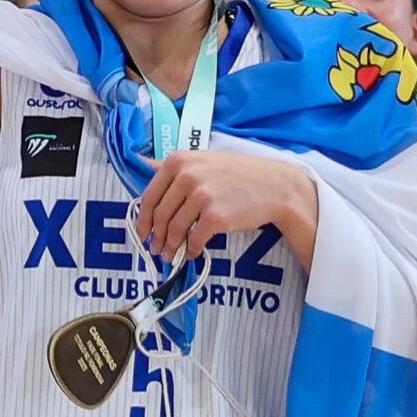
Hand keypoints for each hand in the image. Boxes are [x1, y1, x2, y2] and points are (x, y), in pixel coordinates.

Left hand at [133, 144, 308, 263]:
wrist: (274, 186)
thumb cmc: (239, 174)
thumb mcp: (204, 160)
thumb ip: (176, 166)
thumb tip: (142, 161)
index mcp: (179, 161)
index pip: (150, 195)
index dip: (143, 219)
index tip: (143, 233)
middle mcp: (187, 176)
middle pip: (161, 215)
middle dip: (156, 237)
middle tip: (156, 249)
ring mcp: (201, 196)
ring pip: (175, 229)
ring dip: (170, 247)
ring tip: (170, 256)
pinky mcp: (215, 216)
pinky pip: (194, 240)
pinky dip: (190, 250)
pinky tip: (191, 254)